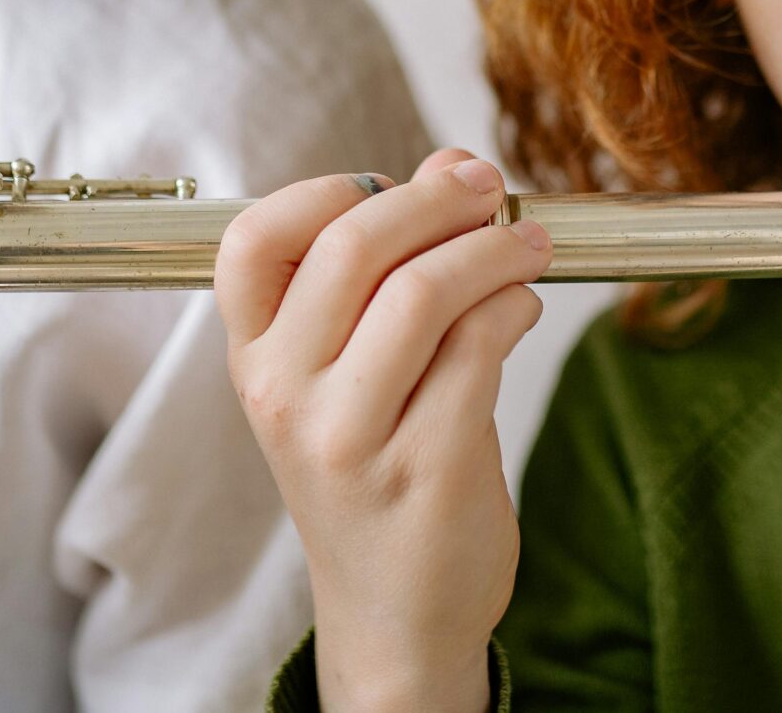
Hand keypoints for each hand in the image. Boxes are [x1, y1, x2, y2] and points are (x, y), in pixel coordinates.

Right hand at [217, 150, 550, 712]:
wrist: (394, 616)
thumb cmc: (374, 473)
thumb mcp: (346, 376)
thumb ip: (384, 271)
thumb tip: (449, 165)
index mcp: (255, 361)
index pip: (252, 241)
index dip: (327, 188)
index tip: (394, 179)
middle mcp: (287, 396)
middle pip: (354, 245)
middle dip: (440, 199)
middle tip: (492, 189)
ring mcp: (352, 438)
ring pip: (424, 291)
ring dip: (494, 247)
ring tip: (529, 244)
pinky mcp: (427, 468)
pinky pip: (480, 348)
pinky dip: (515, 306)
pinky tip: (524, 308)